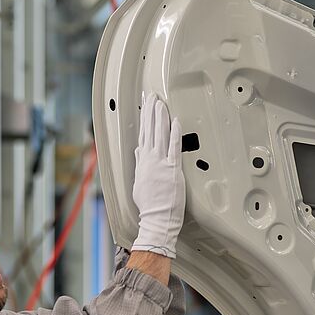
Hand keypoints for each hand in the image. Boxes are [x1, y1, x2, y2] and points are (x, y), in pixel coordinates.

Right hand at [131, 92, 184, 257]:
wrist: (157, 219)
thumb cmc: (150, 206)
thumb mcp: (139, 183)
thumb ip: (140, 165)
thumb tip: (138, 153)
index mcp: (142, 162)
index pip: (142, 135)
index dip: (144, 119)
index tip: (145, 106)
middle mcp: (149, 160)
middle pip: (149, 131)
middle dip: (150, 112)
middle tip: (152, 96)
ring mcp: (161, 163)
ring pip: (159, 135)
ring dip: (159, 117)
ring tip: (160, 103)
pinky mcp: (172, 169)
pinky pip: (174, 147)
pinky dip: (174, 133)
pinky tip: (175, 121)